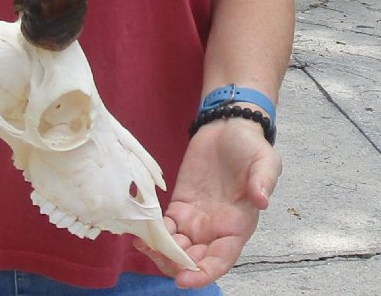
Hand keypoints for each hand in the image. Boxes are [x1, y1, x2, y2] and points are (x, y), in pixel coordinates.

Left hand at [133, 119, 280, 288]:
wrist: (228, 127)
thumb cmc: (250, 147)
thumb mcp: (265, 161)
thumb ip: (263, 181)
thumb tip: (262, 200)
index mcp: (238, 225)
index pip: (221, 260)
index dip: (204, 273)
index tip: (183, 279)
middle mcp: (216, 228)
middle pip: (194, 259)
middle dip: (175, 264)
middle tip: (155, 257)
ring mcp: (196, 218)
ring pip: (177, 246)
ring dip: (161, 252)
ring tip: (142, 245)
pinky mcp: (180, 203)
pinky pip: (166, 226)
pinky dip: (154, 232)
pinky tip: (140, 232)